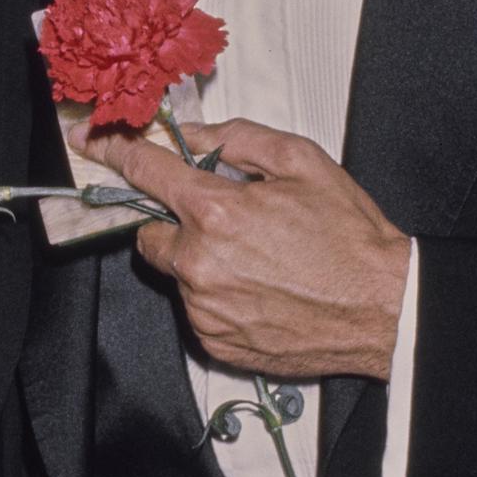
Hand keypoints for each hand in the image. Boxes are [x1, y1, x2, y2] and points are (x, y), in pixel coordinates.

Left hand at [83, 116, 410, 381]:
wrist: (384, 309)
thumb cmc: (350, 238)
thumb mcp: (302, 162)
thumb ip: (237, 139)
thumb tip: (193, 134)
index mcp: (218, 214)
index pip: (145, 173)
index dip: (115, 151)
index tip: (92, 142)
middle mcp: (201, 265)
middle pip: (149, 234)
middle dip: (175, 223)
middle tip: (221, 221)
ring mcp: (205, 309)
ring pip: (175, 274)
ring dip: (199, 262)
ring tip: (256, 260)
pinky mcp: (216, 342)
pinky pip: (196, 310)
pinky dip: (216, 297)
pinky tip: (260, 288)